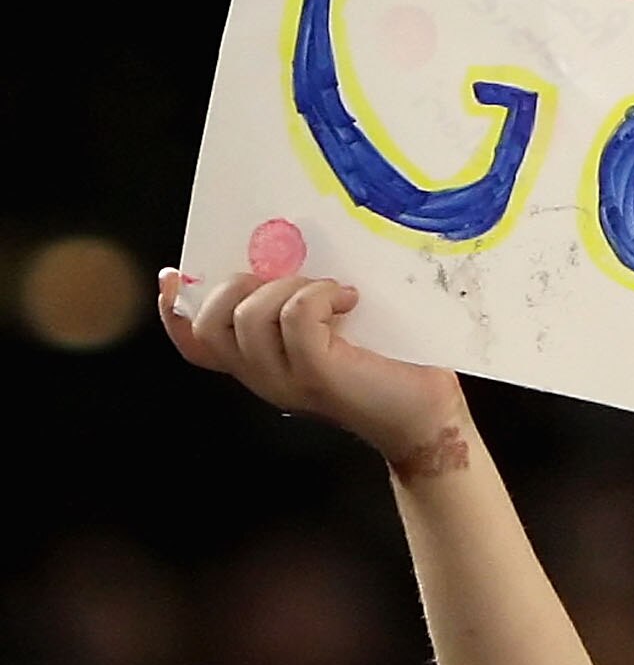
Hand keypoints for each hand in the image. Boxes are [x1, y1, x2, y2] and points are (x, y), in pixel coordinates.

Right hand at [158, 270, 466, 473]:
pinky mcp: (318, 375)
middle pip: (211, 324)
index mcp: (261, 364)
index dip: (175, 311)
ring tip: (329, 292)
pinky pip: (294, 318)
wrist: (428, 415)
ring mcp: (288, 380)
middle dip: (236, 285)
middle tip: (288, 278)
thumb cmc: (387, 364)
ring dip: (287, 288)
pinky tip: (348, 300)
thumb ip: (296, 303)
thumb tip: (279, 249)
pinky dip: (317, 296)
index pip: (195, 343)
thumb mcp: (331, 326)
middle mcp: (265, 377)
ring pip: (249, 317)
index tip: (174, 275)